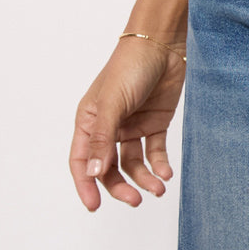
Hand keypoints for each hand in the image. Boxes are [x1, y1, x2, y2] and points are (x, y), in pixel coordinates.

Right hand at [69, 36, 186, 210]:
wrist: (164, 43)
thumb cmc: (130, 66)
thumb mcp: (113, 102)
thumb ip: (103, 138)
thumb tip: (94, 173)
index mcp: (90, 121)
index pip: (82, 161)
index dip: (86, 185)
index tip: (94, 206)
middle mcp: (109, 127)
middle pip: (109, 168)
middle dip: (120, 186)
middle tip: (136, 201)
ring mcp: (133, 125)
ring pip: (134, 163)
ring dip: (144, 178)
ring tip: (158, 188)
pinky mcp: (155, 122)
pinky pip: (155, 151)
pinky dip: (160, 164)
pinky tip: (166, 173)